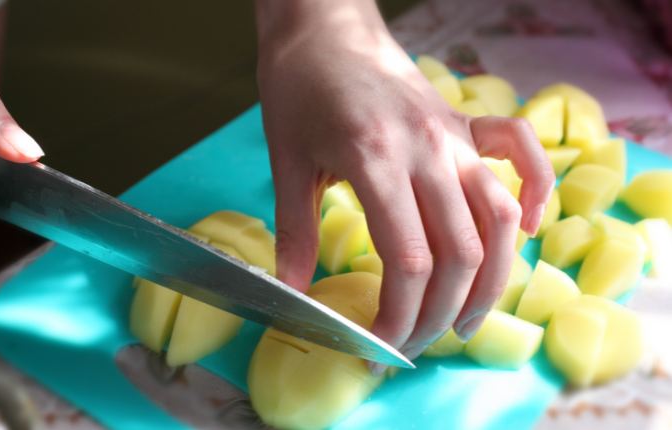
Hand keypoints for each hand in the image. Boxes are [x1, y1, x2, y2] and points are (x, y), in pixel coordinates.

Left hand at [255, 0, 553, 366]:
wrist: (324, 27)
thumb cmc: (298, 87)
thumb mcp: (286, 161)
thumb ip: (294, 231)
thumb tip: (292, 291)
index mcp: (376, 160)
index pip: (410, 261)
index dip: (400, 316)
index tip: (382, 347)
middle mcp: (428, 150)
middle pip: (461, 253)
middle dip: (440, 314)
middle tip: (417, 345)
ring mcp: (454, 135)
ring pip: (501, 219)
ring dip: (494, 278)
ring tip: (468, 319)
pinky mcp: (465, 123)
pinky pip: (521, 155)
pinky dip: (537, 192)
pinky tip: (529, 229)